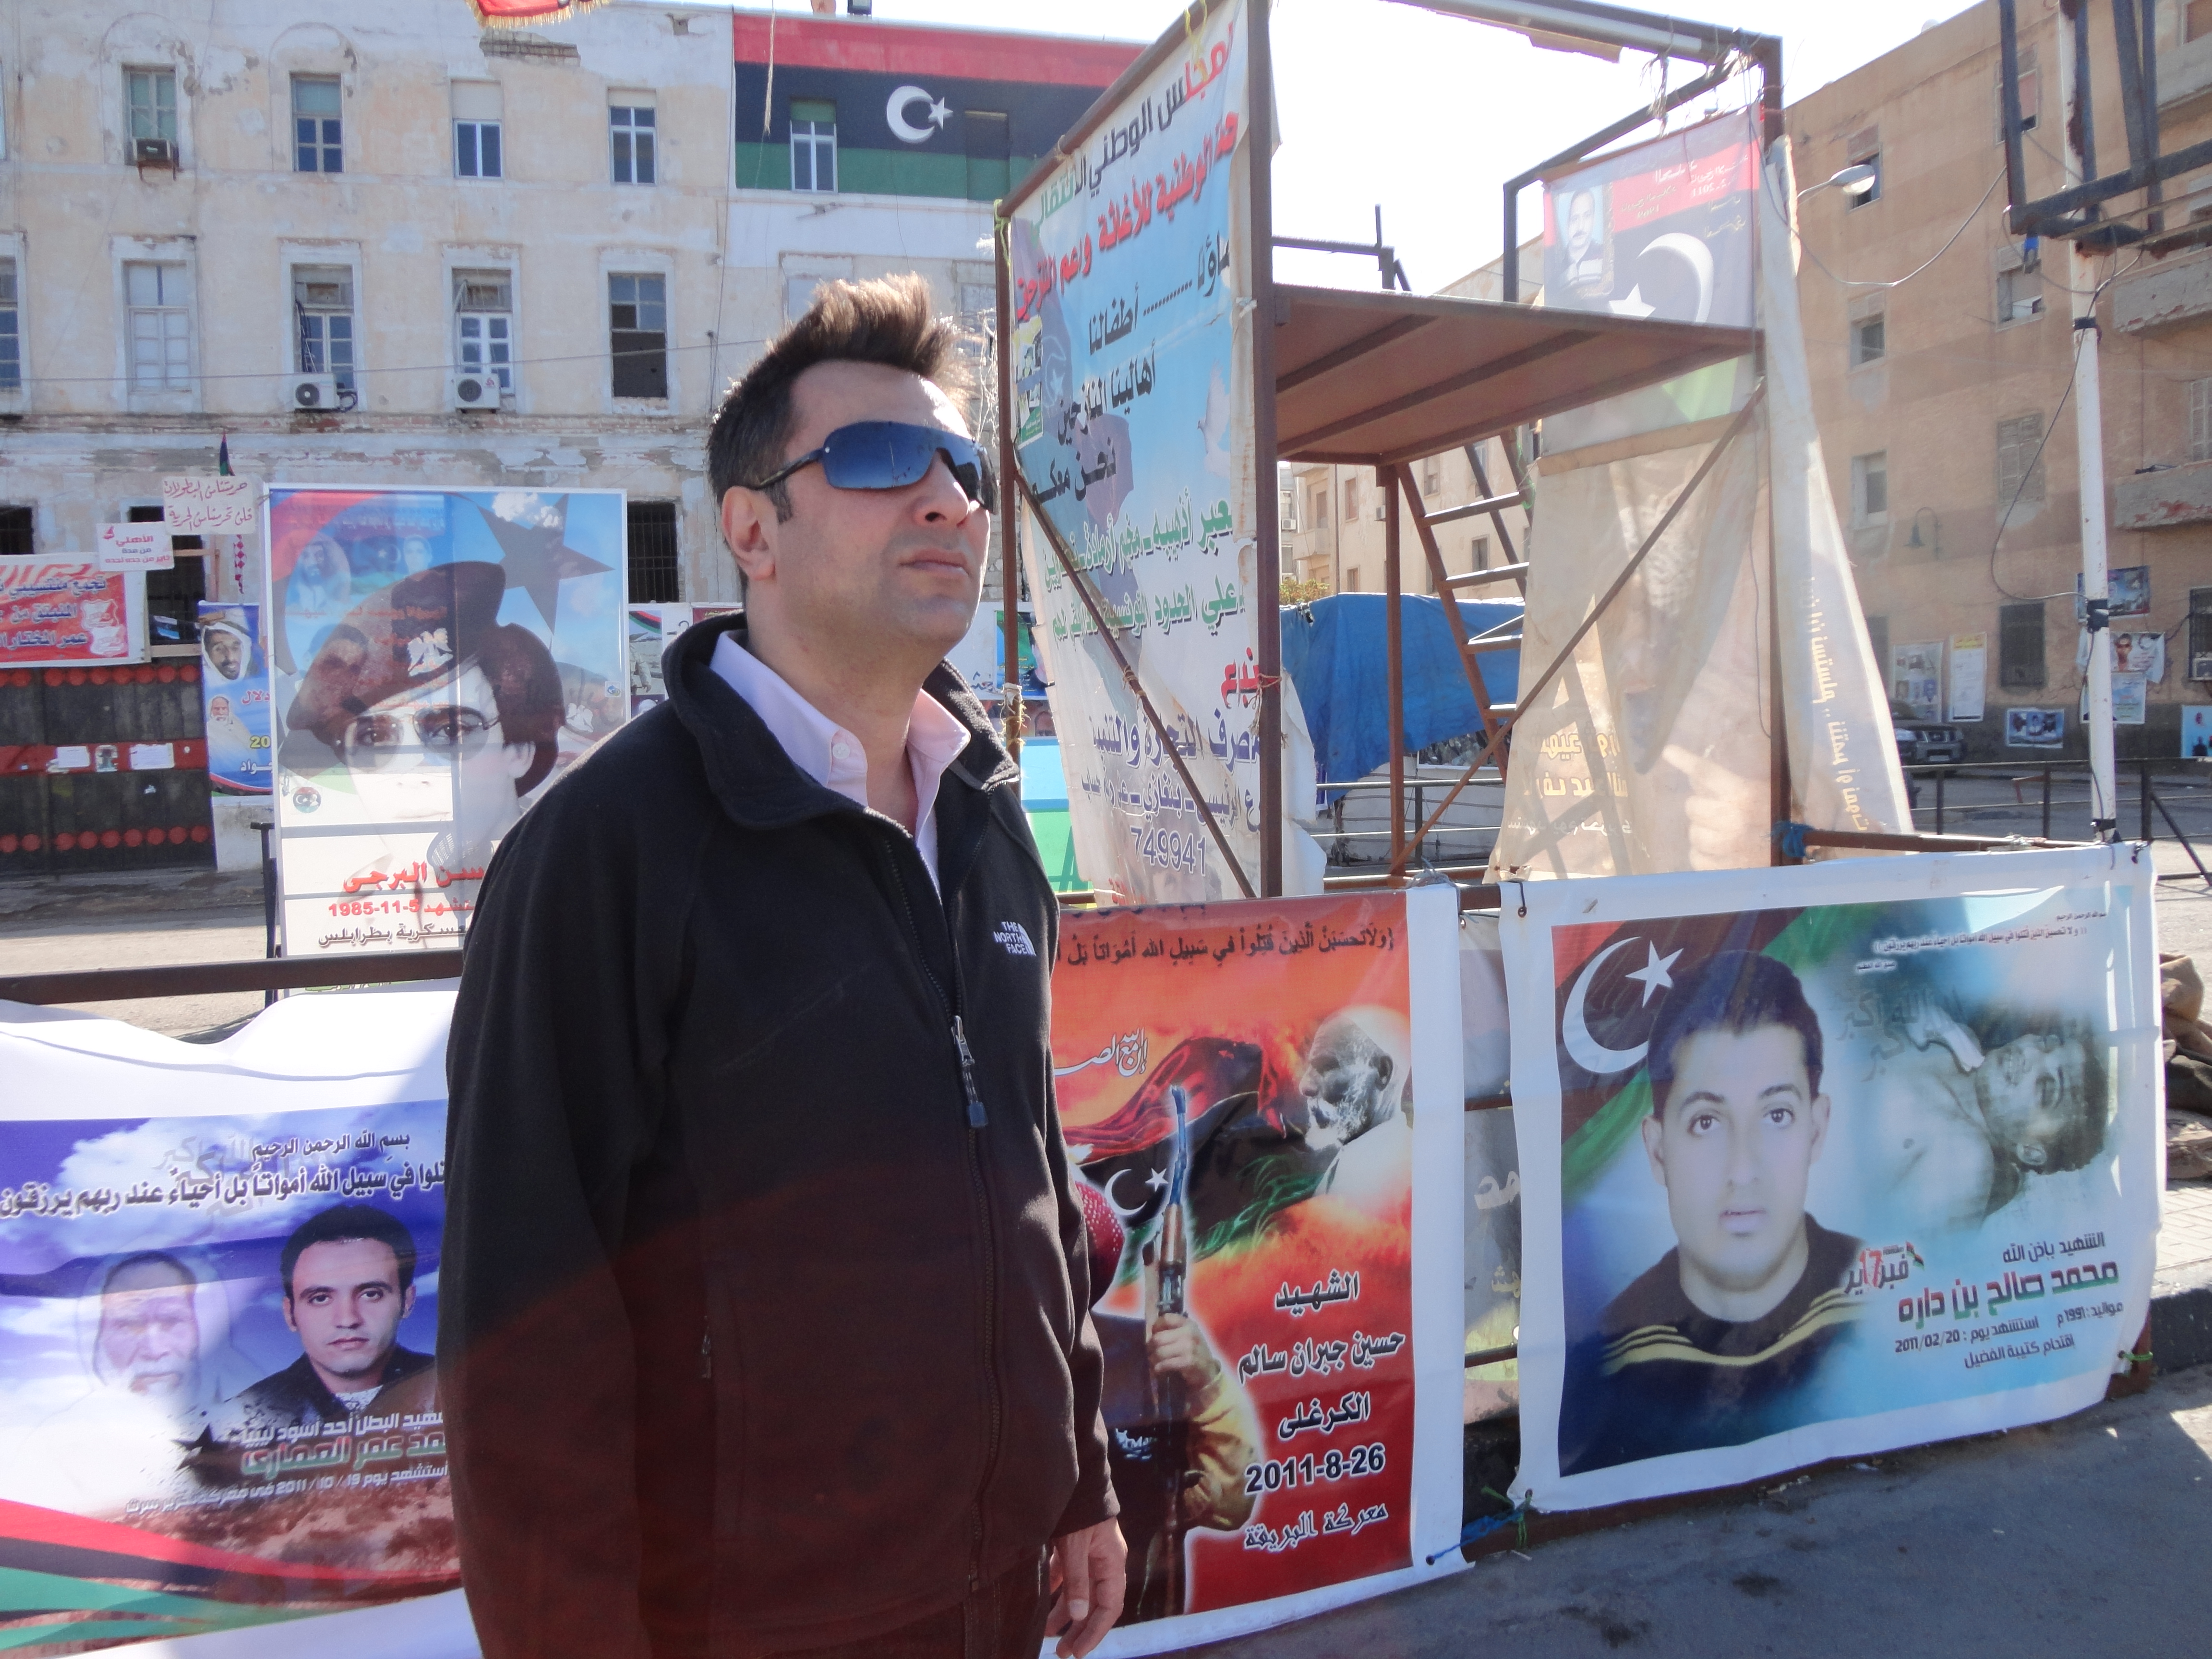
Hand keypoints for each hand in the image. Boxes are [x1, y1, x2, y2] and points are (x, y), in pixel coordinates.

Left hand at [1045, 1518, 1125, 1657]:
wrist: (1077, 1475)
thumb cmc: (1080, 1509)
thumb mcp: (1076, 1546)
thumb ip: (1076, 1580)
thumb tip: (1077, 1614)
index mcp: (1111, 1563)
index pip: (1109, 1608)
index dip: (1095, 1632)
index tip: (1078, 1651)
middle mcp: (1103, 1563)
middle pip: (1095, 1605)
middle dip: (1079, 1629)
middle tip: (1062, 1652)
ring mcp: (1088, 1556)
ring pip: (1079, 1593)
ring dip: (1066, 1614)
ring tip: (1048, 1635)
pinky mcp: (1072, 1549)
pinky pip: (1066, 1578)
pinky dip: (1057, 1593)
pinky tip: (1043, 1606)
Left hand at [1146, 1312, 1219, 1391]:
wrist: (1208, 1370)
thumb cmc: (1194, 1351)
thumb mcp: (1187, 1336)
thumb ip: (1172, 1330)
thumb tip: (1151, 1332)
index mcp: (1188, 1323)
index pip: (1166, 1318)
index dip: (1156, 1327)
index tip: (1153, 1335)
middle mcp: (1189, 1332)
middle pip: (1158, 1337)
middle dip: (1150, 1347)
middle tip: (1150, 1352)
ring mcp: (1189, 1347)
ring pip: (1159, 1352)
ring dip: (1153, 1359)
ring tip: (1153, 1361)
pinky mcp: (1188, 1361)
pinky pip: (1165, 1364)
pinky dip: (1158, 1367)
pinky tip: (1158, 1369)